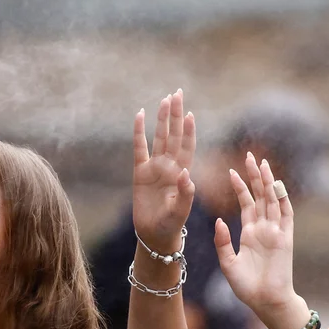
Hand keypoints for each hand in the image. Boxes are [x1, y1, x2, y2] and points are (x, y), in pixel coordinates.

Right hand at [132, 89, 196, 251]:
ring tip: (165, 99)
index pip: (187, 146)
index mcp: (182, 173)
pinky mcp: (140, 172)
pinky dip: (139, 131)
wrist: (155, 235)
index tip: (189, 113)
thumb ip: (185, 193)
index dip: (188, 130)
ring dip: (162, 118)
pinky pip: (139, 148)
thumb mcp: (181, 211)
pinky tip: (140, 115)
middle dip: (177, 114)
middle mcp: (170, 166)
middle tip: (178, 93)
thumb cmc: (172, 225)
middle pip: (174, 134)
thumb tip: (185, 174)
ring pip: (159, 137)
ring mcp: (155, 167)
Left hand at [214, 153, 308, 328]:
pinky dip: (282, 199)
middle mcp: (264, 229)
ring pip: (272, 200)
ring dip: (267, 182)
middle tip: (250, 155)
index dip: (240, 187)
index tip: (231, 171)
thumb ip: (222, 242)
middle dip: (255, 176)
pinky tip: (277, 184)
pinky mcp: (286, 238)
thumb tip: (218, 220)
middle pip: (260, 196)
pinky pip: (286, 214)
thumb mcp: (228, 263)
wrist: (266, 302)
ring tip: (262, 163)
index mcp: (249, 233)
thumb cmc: (248, 287)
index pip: (246, 203)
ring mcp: (276, 232)